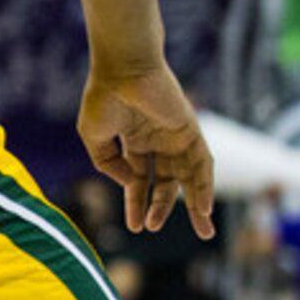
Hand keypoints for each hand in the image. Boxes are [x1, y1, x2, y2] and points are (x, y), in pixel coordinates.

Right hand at [78, 61, 214, 236]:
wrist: (123, 69)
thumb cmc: (104, 97)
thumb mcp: (94, 137)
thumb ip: (108, 164)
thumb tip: (131, 185)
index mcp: (135, 141)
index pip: (139, 178)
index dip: (135, 202)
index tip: (135, 227)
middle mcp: (159, 141)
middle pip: (166, 182)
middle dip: (161, 207)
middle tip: (154, 229)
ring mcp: (177, 136)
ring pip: (190, 177)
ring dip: (197, 204)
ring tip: (203, 231)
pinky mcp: (192, 131)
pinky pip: (203, 163)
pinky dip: (206, 185)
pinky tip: (205, 207)